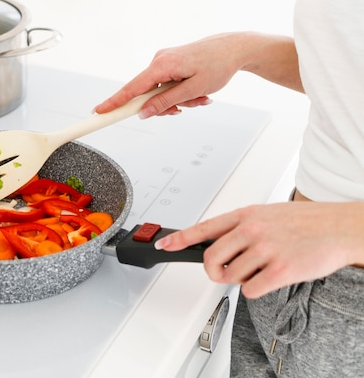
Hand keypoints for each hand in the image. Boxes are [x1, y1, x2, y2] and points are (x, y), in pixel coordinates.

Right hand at [93, 32, 301, 117]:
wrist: (235, 48)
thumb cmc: (218, 65)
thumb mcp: (193, 90)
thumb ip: (166, 102)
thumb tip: (144, 113)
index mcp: (161, 65)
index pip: (131, 89)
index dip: (114, 103)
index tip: (99, 113)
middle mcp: (158, 61)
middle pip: (147, 95)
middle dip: (164, 106)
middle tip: (185, 107)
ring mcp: (163, 62)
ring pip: (159, 93)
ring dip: (177, 100)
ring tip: (199, 97)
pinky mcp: (170, 64)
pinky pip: (166, 86)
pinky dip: (180, 93)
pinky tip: (197, 92)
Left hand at [155, 202, 363, 297]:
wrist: (340, 227)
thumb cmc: (307, 221)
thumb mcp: (268, 214)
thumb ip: (242, 227)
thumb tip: (218, 243)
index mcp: (246, 215)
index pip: (203, 228)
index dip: (180, 239)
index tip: (164, 246)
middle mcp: (252, 230)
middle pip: (211, 259)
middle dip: (215, 271)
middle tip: (225, 272)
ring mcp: (265, 249)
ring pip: (231, 277)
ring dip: (242, 279)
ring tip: (263, 267)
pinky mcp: (280, 269)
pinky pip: (250, 290)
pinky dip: (257, 289)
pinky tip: (271, 277)